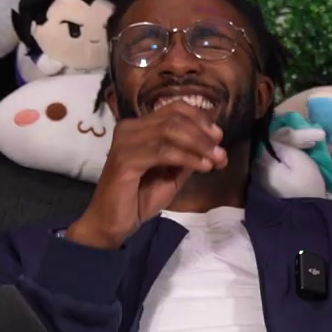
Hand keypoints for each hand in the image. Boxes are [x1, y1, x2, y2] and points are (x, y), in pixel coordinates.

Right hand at [66, 102, 226, 248]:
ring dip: (199, 145)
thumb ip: (187, 156)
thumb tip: (212, 143)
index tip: (218, 137)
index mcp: (139, 127)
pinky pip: (163, 152)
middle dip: (203, 134)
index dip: (200, 119)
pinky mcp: (125, 160)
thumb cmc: (139, 199)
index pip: (174, 108)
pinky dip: (187, 157)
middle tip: (220, 152)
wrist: (111, 223)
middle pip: (174, 117)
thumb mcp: (171, 175)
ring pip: (170, 131)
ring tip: (216, 160)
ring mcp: (125, 142)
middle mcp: (130, 128)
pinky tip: (201, 167)